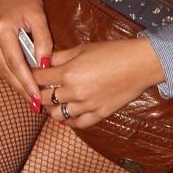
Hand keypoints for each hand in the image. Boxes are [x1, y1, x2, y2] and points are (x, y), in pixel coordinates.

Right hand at [0, 0, 51, 108]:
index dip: (26, 82)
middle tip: (35, 105)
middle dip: (21, 88)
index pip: (15, 62)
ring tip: (31, 98)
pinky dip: (9, 74)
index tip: (36, 97)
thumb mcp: (39, 16)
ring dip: (16, 84)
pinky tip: (21, 83)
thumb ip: (43, 41)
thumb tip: (45, 66)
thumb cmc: (25, 0)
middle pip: (6, 70)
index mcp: (0, 28)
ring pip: (0, 70)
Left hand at [37, 38, 164, 127]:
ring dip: (51, 108)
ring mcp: (87, 106)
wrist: (140, 64)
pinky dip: (68, 121)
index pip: (37, 78)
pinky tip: (66, 115)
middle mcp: (74, 92)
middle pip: (43, 99)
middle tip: (39, 89)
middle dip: (38, 93)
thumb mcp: (82, 48)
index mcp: (68, 72)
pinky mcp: (99, 114)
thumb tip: (43, 62)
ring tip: (53, 102)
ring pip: (56, 115)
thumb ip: (60, 57)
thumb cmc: (113, 52)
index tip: (31, 74)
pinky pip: (77, 124)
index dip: (31, 76)